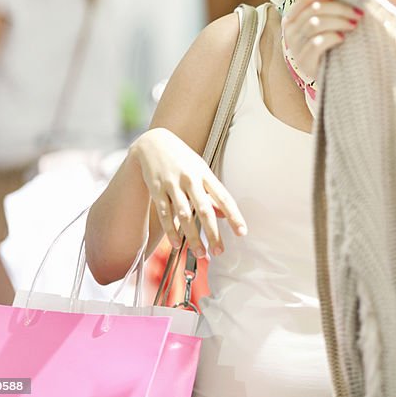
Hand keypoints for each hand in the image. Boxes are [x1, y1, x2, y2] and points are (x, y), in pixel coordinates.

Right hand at [132, 127, 246, 257]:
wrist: (153, 143)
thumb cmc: (182, 159)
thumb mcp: (201, 170)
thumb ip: (211, 193)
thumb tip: (224, 215)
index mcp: (205, 173)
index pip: (224, 197)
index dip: (234, 215)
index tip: (242, 232)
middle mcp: (190, 179)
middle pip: (204, 210)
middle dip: (213, 233)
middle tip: (219, 252)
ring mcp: (172, 185)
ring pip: (184, 215)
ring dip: (192, 237)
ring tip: (201, 253)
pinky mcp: (156, 190)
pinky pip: (165, 214)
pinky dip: (171, 231)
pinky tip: (177, 244)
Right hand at [281, 0, 363, 84]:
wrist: (329, 77)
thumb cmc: (330, 46)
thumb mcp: (328, 24)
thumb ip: (332, 5)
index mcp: (294, 16)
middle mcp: (291, 29)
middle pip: (314, 9)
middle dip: (340, 8)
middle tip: (359, 13)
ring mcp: (295, 45)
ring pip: (316, 23)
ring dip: (339, 21)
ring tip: (354, 25)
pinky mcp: (303, 60)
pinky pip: (317, 42)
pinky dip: (332, 37)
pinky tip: (342, 38)